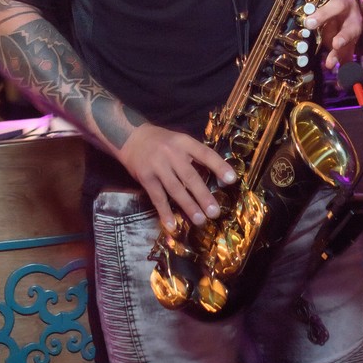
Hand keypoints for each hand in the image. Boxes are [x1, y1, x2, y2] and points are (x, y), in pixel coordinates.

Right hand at [117, 123, 237, 231]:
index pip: (205, 154)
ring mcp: (158, 166)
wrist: (130, 137)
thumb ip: (193, 155)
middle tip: (215, 212)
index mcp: (184, 142)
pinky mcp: (145, 177)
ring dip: (188, 206)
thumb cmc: (162, 141)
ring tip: (200, 220)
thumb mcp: (179, 141)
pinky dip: (164, 212)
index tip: (232, 180)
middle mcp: (172, 153)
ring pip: (175, 189)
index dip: (219, 166)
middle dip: (203, 195)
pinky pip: (157, 197)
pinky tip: (172, 225)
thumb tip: (215, 176)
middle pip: (190, 176)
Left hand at [304, 0, 362, 70]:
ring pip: (349, 47)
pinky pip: (349, 59)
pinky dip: (345, 70)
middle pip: (348, 29)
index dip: (323, 14)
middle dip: (342, 38)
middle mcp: (351, 20)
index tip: (308, 22)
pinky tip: (340, 81)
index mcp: (341, 3)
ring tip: (330, 64)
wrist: (352, 6)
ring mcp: (352, 35)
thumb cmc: (330, 1)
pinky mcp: (352, 46)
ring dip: (340, 56)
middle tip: (333, 44)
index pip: (334, 6)